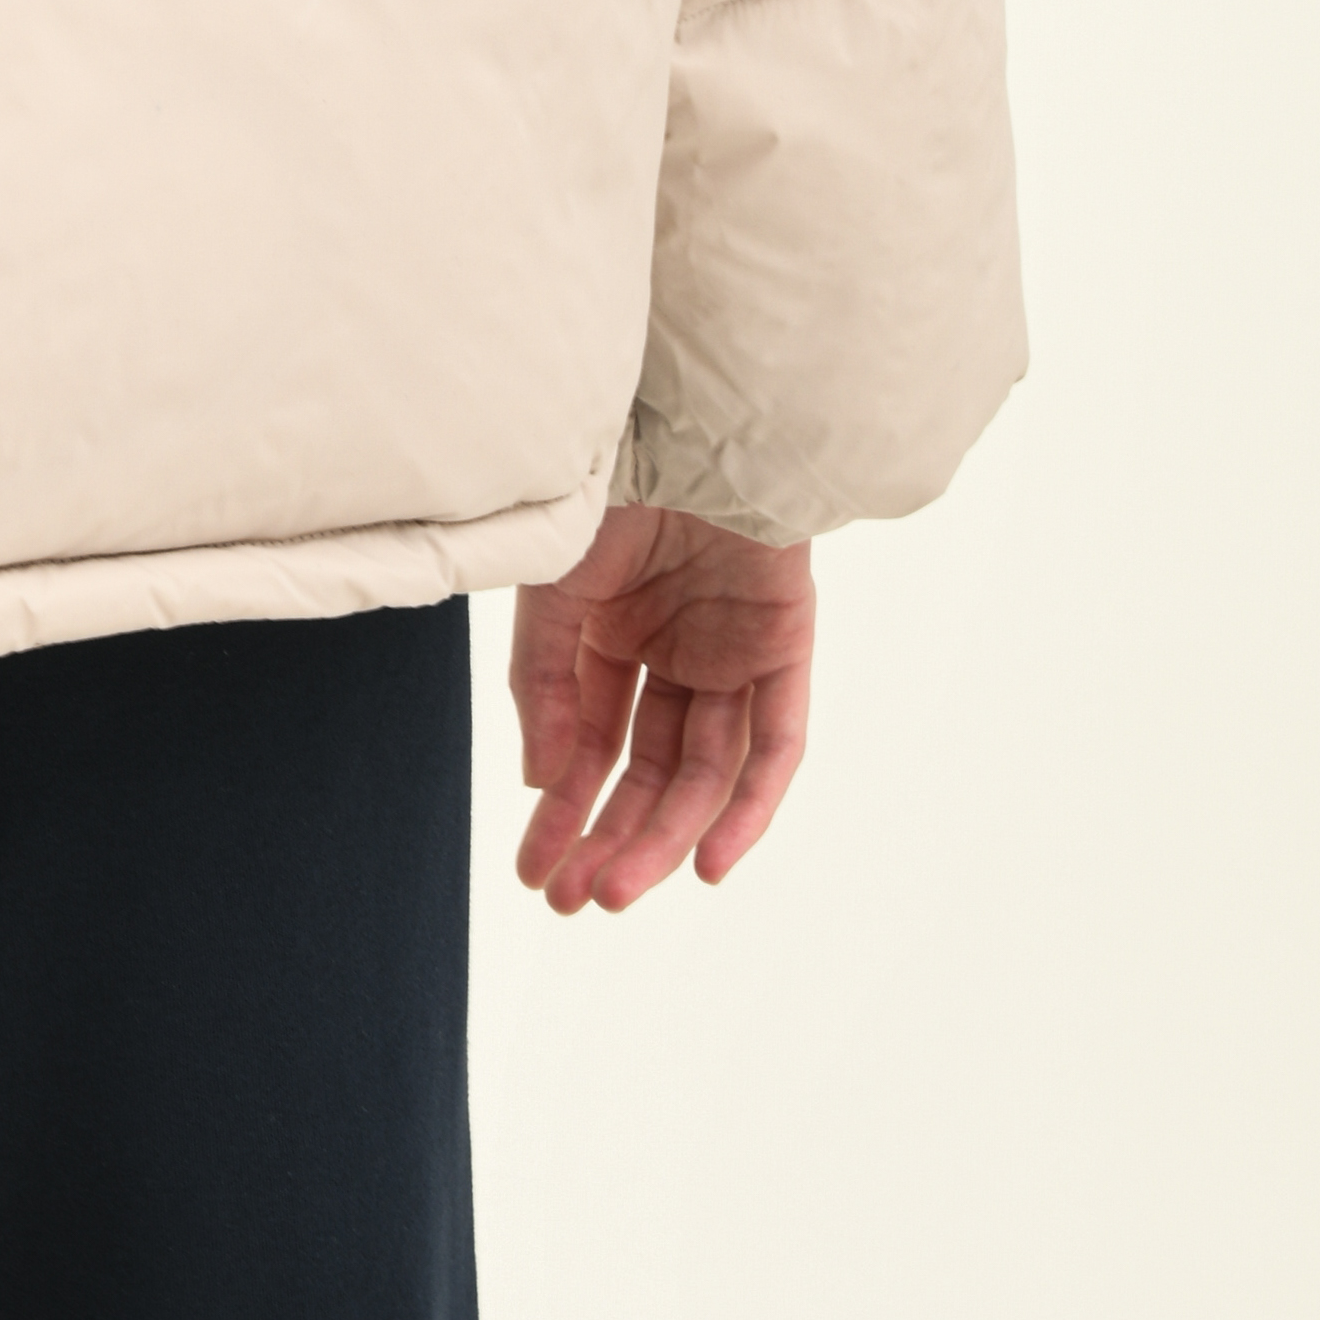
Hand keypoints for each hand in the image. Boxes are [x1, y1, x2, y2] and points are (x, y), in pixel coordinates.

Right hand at [509, 507, 814, 912]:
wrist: (685, 420)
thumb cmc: (607, 484)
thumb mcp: (552, 590)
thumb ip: (546, 683)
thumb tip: (545, 782)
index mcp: (612, 629)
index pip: (590, 742)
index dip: (564, 810)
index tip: (533, 873)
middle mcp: (674, 649)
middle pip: (648, 769)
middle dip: (612, 835)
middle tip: (577, 899)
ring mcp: (732, 652)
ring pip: (704, 769)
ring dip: (667, 835)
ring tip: (622, 889)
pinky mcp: (785, 649)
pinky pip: (775, 744)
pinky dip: (749, 806)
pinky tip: (712, 863)